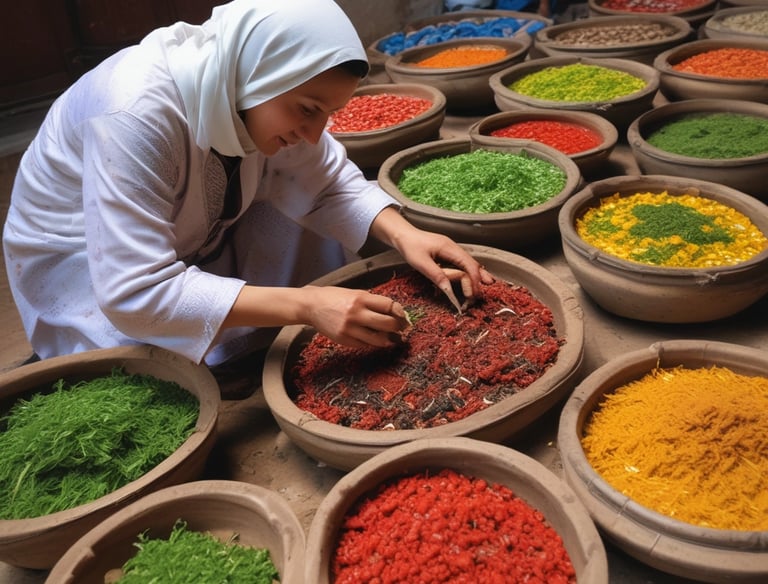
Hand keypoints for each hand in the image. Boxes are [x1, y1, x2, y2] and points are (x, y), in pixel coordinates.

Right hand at [303, 285, 409, 348]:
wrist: (311, 306)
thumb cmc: (334, 297)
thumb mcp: (354, 292)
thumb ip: (372, 301)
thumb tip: (393, 311)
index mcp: (360, 298)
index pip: (389, 306)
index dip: (400, 312)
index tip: (402, 315)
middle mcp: (356, 314)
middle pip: (388, 324)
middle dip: (398, 327)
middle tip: (401, 328)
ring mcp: (350, 329)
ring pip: (379, 339)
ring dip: (389, 339)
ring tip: (392, 338)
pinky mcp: (344, 340)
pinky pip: (365, 345)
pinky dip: (373, 343)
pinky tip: (375, 340)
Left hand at [368, 207, 494, 308]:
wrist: (402, 234)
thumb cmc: (410, 246)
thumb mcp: (421, 263)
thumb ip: (436, 276)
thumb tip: (449, 290)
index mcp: (449, 248)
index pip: (468, 265)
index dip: (473, 280)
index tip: (473, 294)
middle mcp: (453, 248)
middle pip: (472, 263)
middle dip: (479, 278)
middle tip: (481, 292)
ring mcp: (450, 250)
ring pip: (468, 262)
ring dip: (476, 274)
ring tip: (486, 283)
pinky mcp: (446, 253)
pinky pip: (460, 263)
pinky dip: (467, 271)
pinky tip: (470, 277)